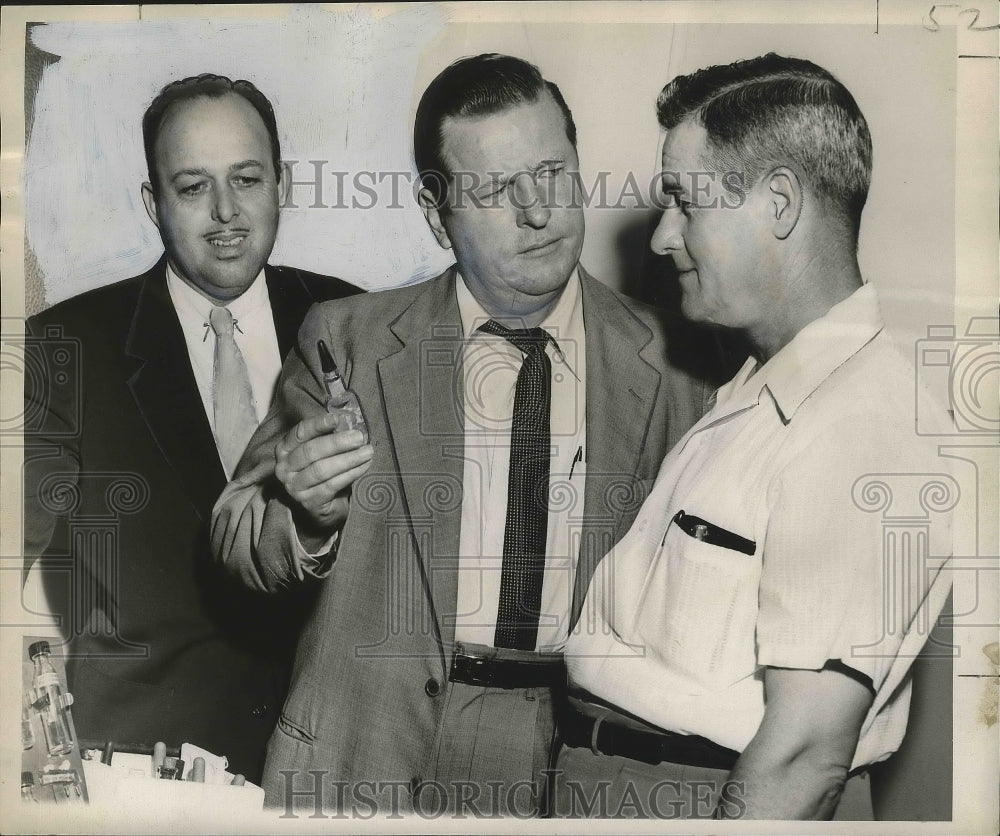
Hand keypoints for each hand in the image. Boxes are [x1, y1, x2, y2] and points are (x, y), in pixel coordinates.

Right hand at [274, 412, 373, 542]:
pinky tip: (364, 466)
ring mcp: (294, 487)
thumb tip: (348, 424)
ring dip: (348, 459)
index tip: (337, 419)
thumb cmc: (322, 471)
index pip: (300, 432)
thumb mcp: (321, 452)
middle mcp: (284, 468)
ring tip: (367, 452)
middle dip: (337, 443)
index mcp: (285, 449)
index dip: (318, 424)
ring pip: (322, 469)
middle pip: (311, 451)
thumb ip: (328, 437)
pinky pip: (331, 485)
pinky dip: (350, 474)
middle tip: (359, 437)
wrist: (321, 507)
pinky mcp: (309, 502)